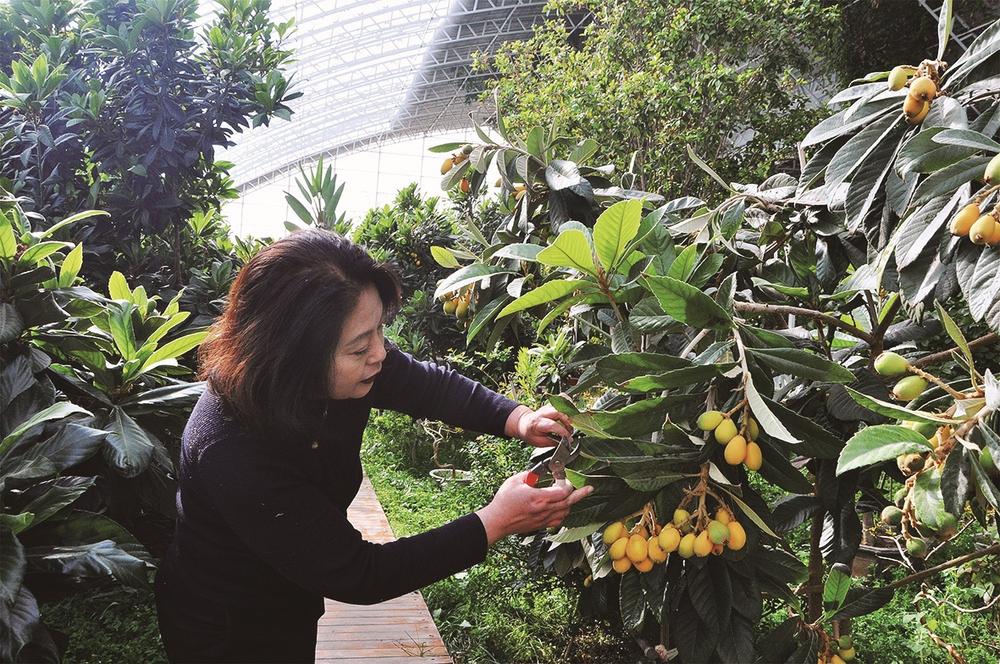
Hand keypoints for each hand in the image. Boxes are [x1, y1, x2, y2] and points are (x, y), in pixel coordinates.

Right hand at [475, 471, 592, 545]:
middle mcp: (544, 509)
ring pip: (565, 512)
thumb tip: (539, 472)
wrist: (498, 521)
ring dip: (570, 503)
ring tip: (573, 496)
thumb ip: (530, 475)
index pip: (563, 491)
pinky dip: (563, 513)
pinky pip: (558, 520)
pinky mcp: (541, 525)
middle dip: (580, 494)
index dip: (566, 483)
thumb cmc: (504, 501)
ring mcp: (544, 519)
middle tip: (589, 488)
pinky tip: (562, 508)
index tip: (563, 477)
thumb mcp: (515, 481)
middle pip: (568, 502)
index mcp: (539, 497)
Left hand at [505, 404, 573, 447]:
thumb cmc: (530, 433)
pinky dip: (568, 406)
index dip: (563, 432)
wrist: (523, 424)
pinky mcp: (551, 405)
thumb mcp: (538, 442)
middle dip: (567, 423)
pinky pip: (562, 400)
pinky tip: (570, 413)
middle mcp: (542, 413)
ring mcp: (547, 407)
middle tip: (569, 431)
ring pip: (561, 405)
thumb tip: (564, 443)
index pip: (552, 425)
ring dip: (568, 415)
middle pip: (558, 412)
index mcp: (537, 423)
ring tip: (569, 425)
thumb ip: (551, 442)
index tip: (568, 438)